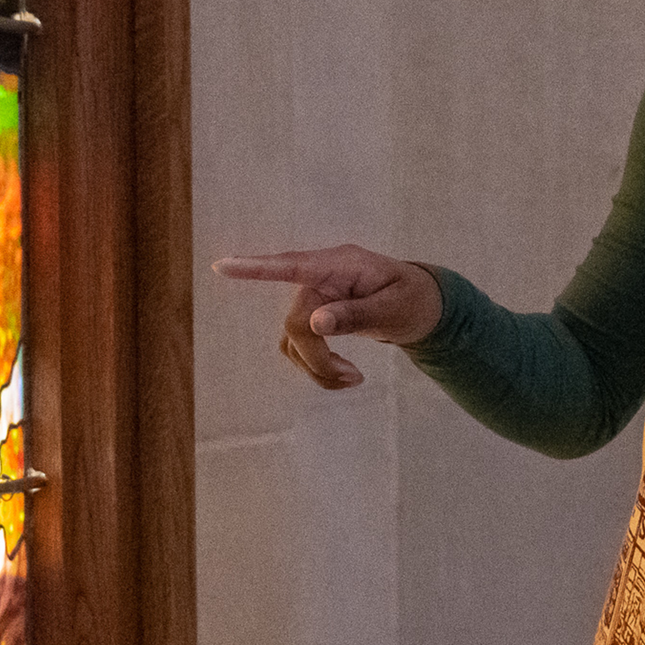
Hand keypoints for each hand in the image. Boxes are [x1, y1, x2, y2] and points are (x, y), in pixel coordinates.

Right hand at [209, 245, 443, 388]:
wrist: (423, 306)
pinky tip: (345, 376)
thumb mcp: (395, 308)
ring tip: (354, 380)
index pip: (292, 265)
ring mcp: (314, 298)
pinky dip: (318, 368)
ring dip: (317, 368)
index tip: (221, 267)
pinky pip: (300, 347)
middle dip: (318, 358)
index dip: (255, 268)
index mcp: (341, 264)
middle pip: (296, 321)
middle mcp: (320, 278)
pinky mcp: (313, 317)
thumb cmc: (413, 299)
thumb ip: (357, 313)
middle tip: (354, 379)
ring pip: (294, 339)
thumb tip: (316, 323)